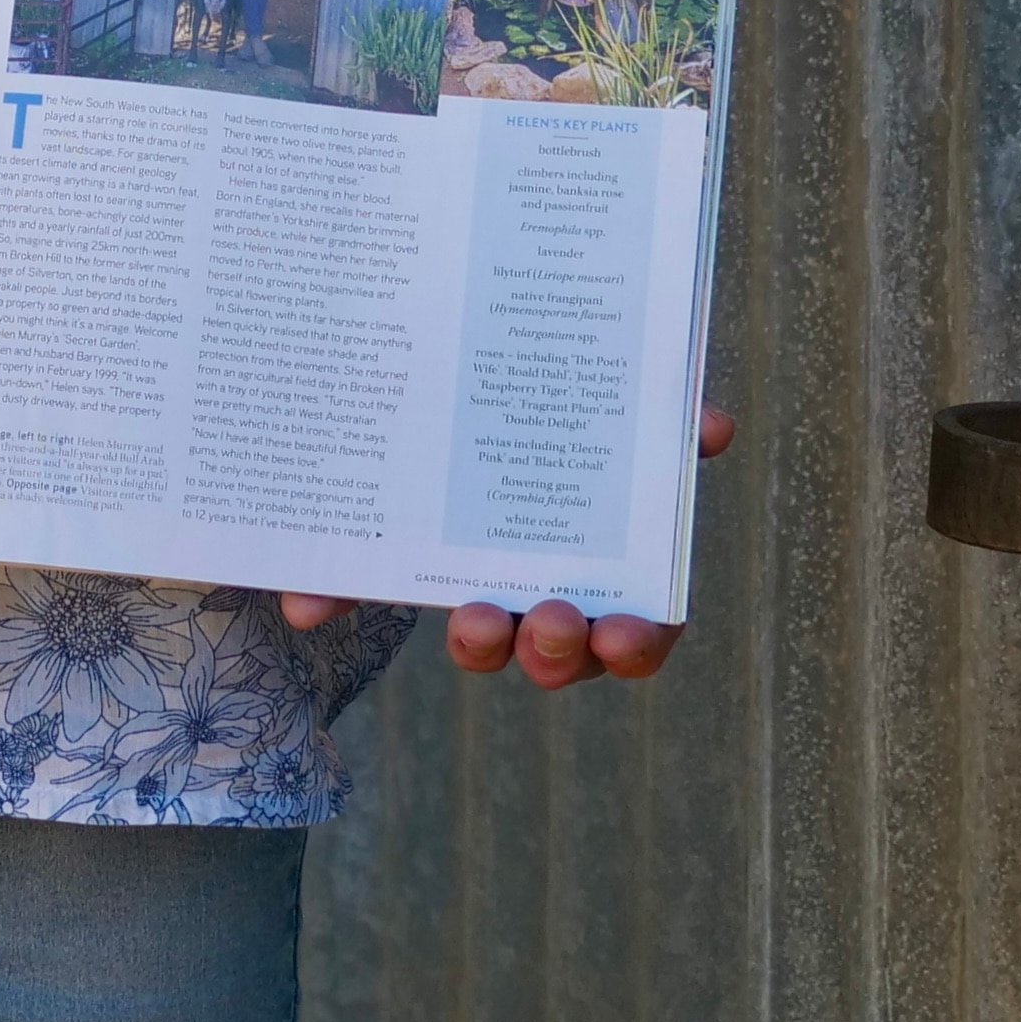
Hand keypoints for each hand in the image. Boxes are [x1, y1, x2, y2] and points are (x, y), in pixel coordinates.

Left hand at [274, 403, 735, 687]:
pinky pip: (356, 587)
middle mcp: (536, 590)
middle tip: (547, 622)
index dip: (635, 642)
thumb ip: (665, 421)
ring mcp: (462, 577)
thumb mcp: (612, 409)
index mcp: (596, 562)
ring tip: (475, 618)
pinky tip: (306, 601)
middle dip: (556, 650)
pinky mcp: (384, 558)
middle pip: (558, 650)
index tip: (620, 634)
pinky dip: (328, 593)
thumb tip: (714, 426)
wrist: (445, 371)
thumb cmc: (549, 408)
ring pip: (480, 638)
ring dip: (482, 640)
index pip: (634, 625)